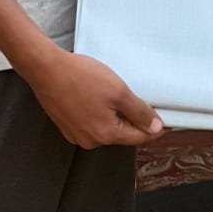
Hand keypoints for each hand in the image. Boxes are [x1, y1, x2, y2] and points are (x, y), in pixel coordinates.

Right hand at [24, 50, 164, 148]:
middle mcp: (90, 141)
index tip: (166, 121)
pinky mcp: (67, 125)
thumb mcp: (118, 91)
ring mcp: (76, 134)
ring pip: (106, 127)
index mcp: (106, 134)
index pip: (138, 137)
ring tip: (115, 93)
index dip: (154, 128)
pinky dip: (100, 113)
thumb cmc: (81, 77)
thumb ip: (138, 111)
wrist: (46, 70)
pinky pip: (91, 123)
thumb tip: (155, 128)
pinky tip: (97, 95)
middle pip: (122, 133)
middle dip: (133, 119)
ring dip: (115, 114)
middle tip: (140, 99)